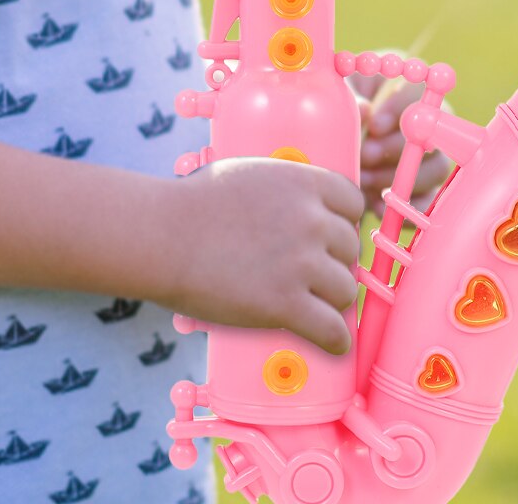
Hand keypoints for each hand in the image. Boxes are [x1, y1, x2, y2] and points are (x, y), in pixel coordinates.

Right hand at [162, 157, 364, 355]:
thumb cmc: (196, 203)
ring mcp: (301, 264)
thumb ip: (284, 188)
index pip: (353, 204)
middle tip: (315, 275)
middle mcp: (311, 221)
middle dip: (335, 262)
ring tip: (316, 306)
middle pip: (350, 249)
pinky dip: (334, 340)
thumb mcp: (252, 174)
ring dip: (333, 300)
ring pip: (344, 290)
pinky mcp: (285, 305)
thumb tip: (299, 204)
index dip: (344, 222)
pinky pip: (332, 330)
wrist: (164, 236)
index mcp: (304, 183)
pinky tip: (332, 343)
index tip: (333, 237)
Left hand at [348, 61, 454, 221]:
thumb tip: (366, 109)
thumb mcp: (336, 99)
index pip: (420, 92)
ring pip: (437, 169)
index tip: (374, 126)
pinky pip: (429, 202)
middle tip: (366, 155)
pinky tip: (378, 206)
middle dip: (398, 148)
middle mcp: (425, 123)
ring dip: (402, 178)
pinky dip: (406, 207)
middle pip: (435, 133)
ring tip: (365, 180)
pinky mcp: (422, 190)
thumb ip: (349, 99)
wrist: (327, 156)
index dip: (401, 109)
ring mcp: (427, 159)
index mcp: (403, 90)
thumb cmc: (334, 114)